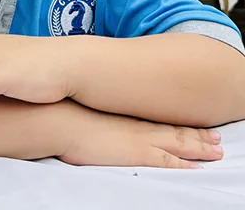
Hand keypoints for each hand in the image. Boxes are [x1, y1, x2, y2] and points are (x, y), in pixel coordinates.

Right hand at [58, 102, 223, 168]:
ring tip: (217, 151)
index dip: (182, 124)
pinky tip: (195, 167)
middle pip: (176, 130)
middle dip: (198, 136)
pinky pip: (166, 161)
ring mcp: (139, 138)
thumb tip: (98, 120)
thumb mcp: (89, 111)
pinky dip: (183, 164)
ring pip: (178, 144)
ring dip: (199, 147)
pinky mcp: (135, 153)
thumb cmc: (69, 114)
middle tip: (218, 139)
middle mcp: (138, 125)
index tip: (197, 126)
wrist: (61, 118)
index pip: (162, 121)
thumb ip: (100, 117)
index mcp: (128, 116)